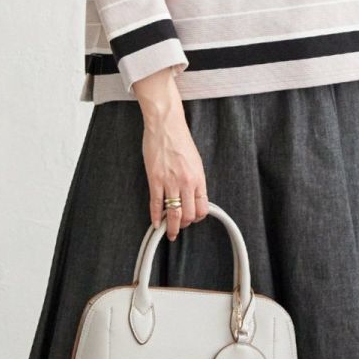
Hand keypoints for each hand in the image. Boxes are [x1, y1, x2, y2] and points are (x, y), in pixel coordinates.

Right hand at [142, 112, 208, 239]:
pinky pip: (156, 204)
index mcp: (198, 178)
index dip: (197, 217)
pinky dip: (155, 217)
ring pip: (173, 213)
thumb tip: (193, 195)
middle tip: (179, 226)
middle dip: (184, 224)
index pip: (202, 207)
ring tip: (169, 233)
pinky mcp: (155, 179)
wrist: (166, 125)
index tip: (192, 219)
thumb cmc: (179, 140)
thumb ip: (195, 179)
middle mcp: (186, 182)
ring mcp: (170, 182)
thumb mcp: (195, 161)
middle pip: (188, 214)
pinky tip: (156, 223)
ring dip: (171, 227)